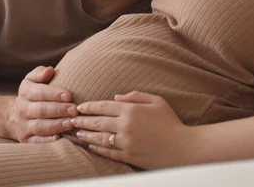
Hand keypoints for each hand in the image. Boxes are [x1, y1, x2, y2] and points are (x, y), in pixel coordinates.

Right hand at [6, 66, 77, 142]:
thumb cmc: (30, 95)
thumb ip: (40, 73)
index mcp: (25, 92)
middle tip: (75, 110)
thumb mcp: (30, 80)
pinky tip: (58, 138)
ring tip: (71, 123)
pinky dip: (46, 140)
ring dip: (56, 125)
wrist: (10, 116)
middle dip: (59, 110)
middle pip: (41, 110)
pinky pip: (35, 141)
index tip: (69, 95)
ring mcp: (24, 125)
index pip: (39, 92)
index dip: (54, 94)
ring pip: (39, 126)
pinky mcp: (26, 139)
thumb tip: (50, 70)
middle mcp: (23, 109)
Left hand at [72, 91, 194, 168]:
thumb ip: (135, 96)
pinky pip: (107, 152)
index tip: (79, 107)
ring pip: (99, 138)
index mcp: (132, 110)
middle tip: (70, 119)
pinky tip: (89, 145)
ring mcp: (126, 142)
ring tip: (76, 132)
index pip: (103, 106)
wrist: (183, 148)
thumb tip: (115, 98)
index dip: (89, 106)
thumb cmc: (171, 122)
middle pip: (97, 122)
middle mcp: (126, 126)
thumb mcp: (157, 101)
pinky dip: (96, 148)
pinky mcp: (128, 156)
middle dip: (82, 120)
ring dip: (85, 134)